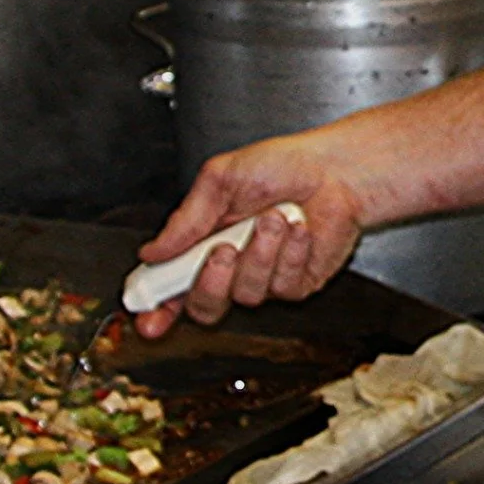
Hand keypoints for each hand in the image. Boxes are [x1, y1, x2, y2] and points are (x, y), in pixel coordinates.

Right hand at [131, 133, 366, 336]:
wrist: (336, 169)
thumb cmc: (283, 165)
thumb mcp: (223, 179)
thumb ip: (186, 219)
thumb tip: (152, 251)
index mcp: (205, 240)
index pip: (173, 285)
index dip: (157, 307)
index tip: (147, 318)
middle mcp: (233, 264)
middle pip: (205, 306)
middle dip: (212, 281)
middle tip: (224, 249)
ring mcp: (265, 277)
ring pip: (247, 294)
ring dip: (261, 252)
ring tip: (274, 217)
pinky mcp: (296, 284)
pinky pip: (283, 285)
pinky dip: (291, 251)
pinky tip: (299, 227)